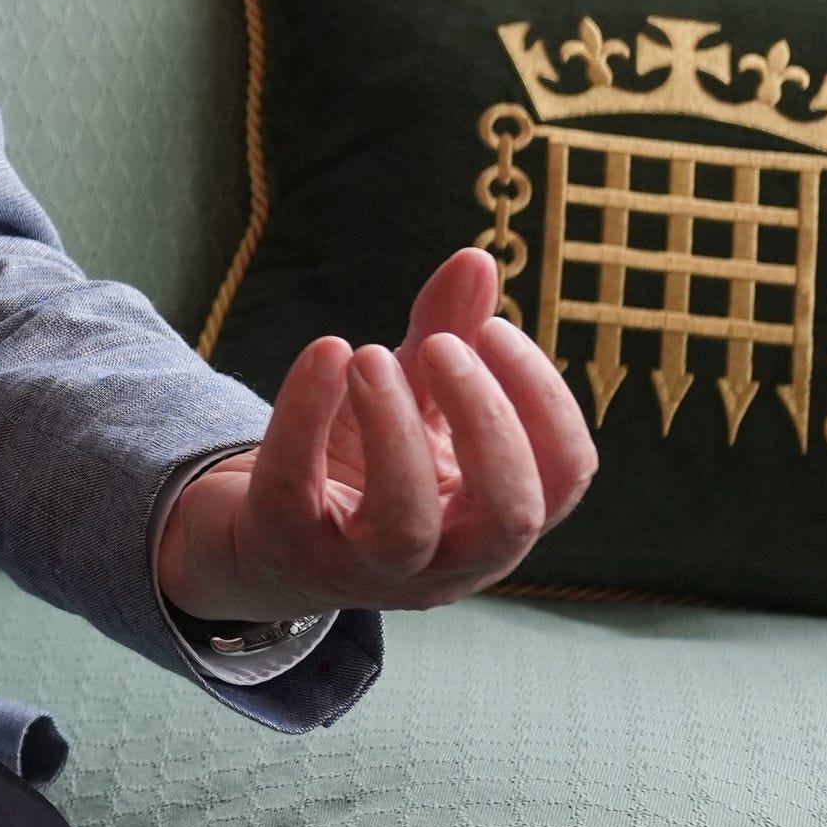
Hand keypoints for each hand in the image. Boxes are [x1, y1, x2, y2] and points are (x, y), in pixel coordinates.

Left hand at [154, 248, 597, 623]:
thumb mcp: (413, 397)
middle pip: (511, 514)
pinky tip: (323, 353)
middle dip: (485, 421)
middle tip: (443, 347)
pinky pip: (296, 488)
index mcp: (495, 519)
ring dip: (395, 429)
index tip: (493, 328)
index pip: (565, 475)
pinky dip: (306, 415)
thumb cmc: (362, 464)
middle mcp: (449, 562)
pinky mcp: (287, 546)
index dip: (542, 400)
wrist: (262, 540)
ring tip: (369, 354)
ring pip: (407, 525)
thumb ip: (448, 331)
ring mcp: (368, 568)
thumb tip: (479, 259)